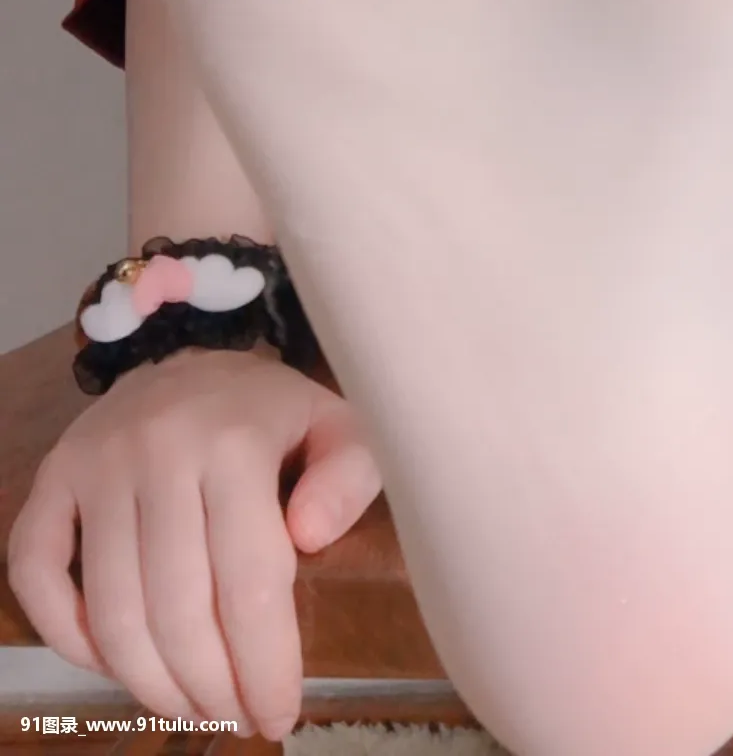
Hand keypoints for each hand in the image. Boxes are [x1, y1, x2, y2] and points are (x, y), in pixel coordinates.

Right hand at [8, 347, 380, 741]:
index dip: (264, 666)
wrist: (191, 359)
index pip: (250, 581)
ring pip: (112, 609)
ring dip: (149, 683)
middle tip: (233, 718)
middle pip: (177, 609)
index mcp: (236, 439)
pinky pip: (36, 572)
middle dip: (209, 688)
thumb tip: (311, 536)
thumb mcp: (338, 427)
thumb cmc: (271, 415)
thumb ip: (351, 475)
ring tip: (189, 706)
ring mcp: (96, 462)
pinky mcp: (53, 475)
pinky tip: (113, 662)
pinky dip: (66, 635)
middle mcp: (157, 447)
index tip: (278, 715)